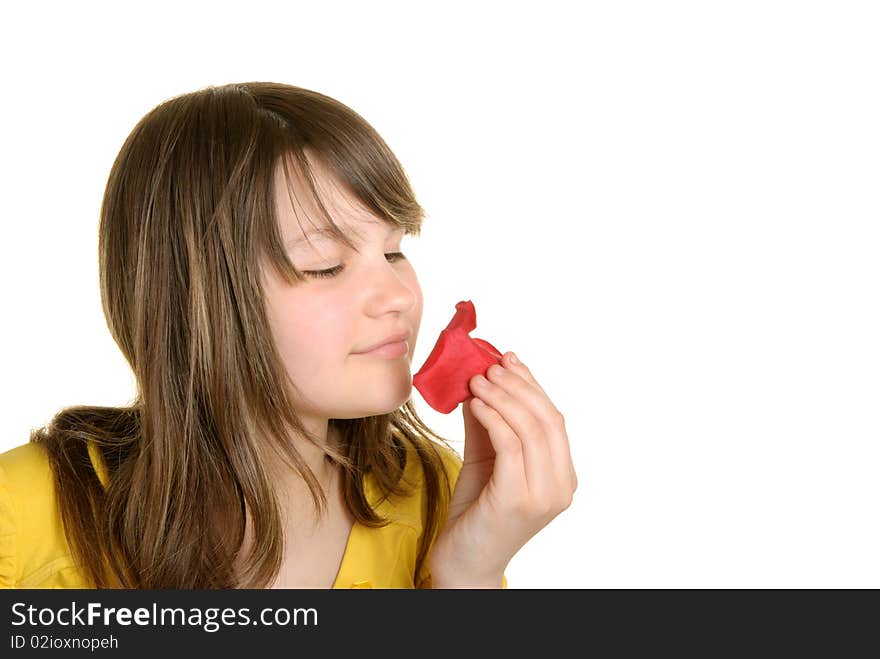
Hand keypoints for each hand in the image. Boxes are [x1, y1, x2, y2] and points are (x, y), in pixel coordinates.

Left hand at [428, 351, 577, 586]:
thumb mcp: (486, 459)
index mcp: (562, 477)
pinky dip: (493, 417)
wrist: (463, 562)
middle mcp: (561, 486)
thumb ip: (490, 424)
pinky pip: (509, 445)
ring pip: (530, 429)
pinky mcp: (516, 499)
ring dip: (502, 397)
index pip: (554, 420)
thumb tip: (482, 380)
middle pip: (548, 420)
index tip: (509, 360)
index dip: (532, 385)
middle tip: (491, 366)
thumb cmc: (476, 512)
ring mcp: (542, 495)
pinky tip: (475, 404)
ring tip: (477, 380)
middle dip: (519, 386)